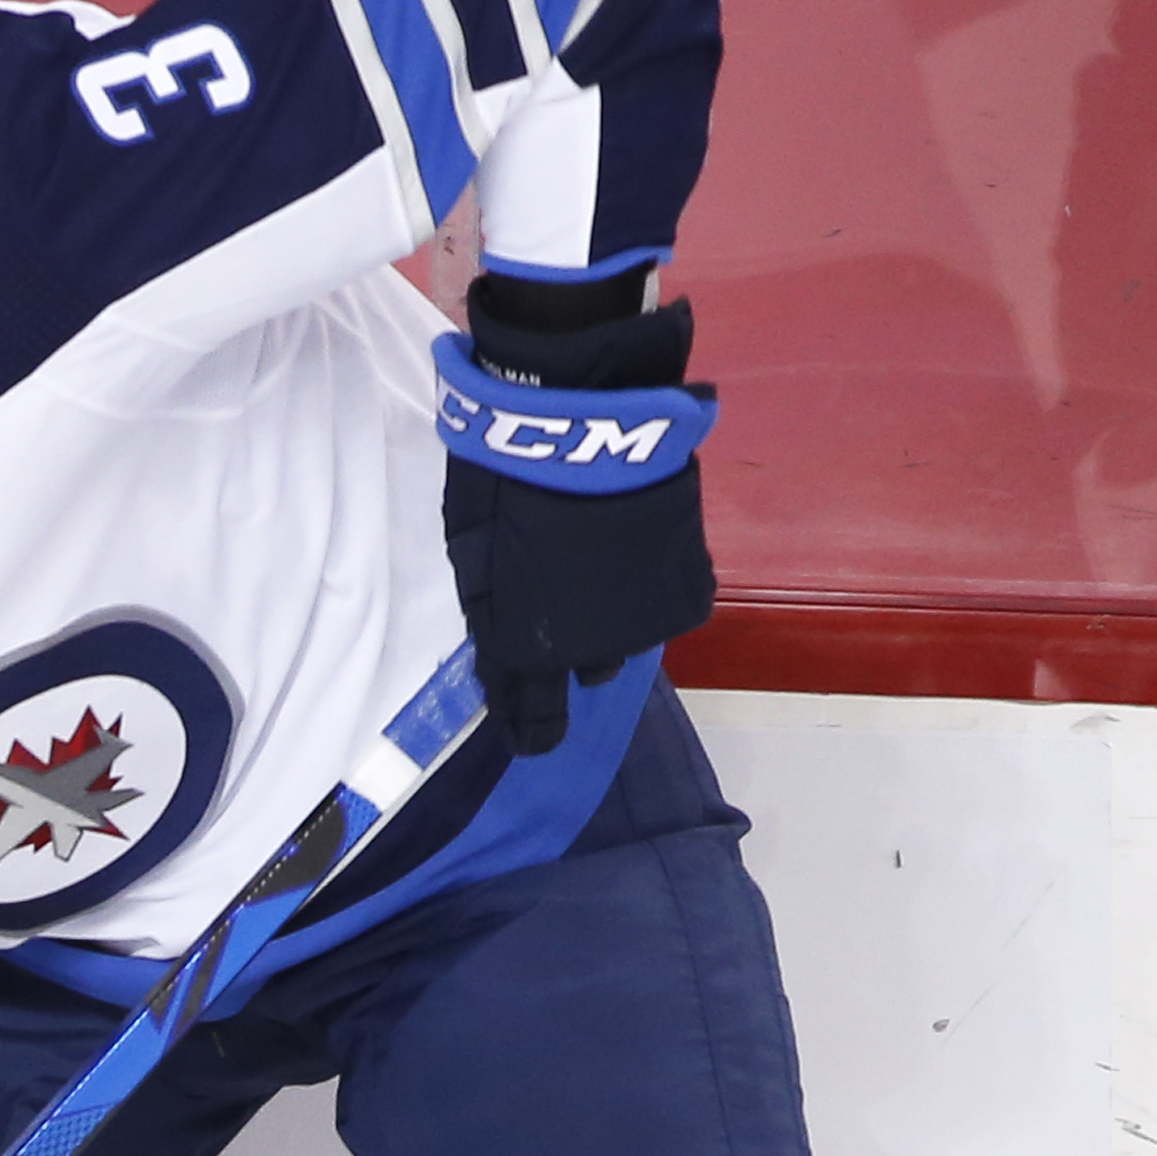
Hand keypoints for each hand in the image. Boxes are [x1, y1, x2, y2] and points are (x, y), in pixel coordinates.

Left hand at [435, 275, 718, 755]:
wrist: (582, 416)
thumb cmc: (505, 472)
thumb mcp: (473, 546)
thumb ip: (491, 599)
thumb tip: (497, 637)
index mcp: (524, 643)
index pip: (532, 716)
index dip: (532, 729)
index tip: (534, 739)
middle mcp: (588, 645)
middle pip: (585, 673)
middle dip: (574, 653)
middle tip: (564, 606)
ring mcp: (640, 615)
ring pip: (626, 638)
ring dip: (613, 618)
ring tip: (599, 570)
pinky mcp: (683, 579)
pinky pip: (664, 603)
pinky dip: (650, 585)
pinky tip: (635, 549)